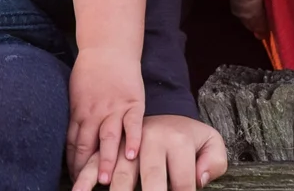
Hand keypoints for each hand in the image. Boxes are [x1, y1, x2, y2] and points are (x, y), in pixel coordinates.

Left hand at [67, 48, 144, 185]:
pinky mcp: (133, 103)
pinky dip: (132, 139)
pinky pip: (133, 124)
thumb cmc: (90, 71)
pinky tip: (133, 155)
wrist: (108, 47)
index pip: (72, 143)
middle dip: (85, 168)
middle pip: (87, 144)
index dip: (72, 164)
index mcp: (79, 111)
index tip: (73, 181)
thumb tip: (71, 141)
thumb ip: (76, 117)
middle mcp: (94, 112)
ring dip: (106, 159)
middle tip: (84, 188)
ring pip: (108, 137)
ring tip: (106, 180)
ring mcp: (114, 108)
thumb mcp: (75, 93)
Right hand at [73, 115, 227, 190]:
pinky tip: (79, 188)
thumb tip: (199, 181)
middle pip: (151, 177)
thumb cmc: (189, 136)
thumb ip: (214, 162)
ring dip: (113, 186)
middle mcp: (151, 138)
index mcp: (178, 141)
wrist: (162, 110)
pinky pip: (94, 159)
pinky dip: (86, 176)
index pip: (184, 183)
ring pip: (119, 169)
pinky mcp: (109, 141)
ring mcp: (128, 139)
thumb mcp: (211, 141)